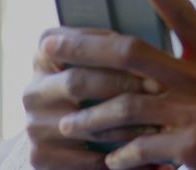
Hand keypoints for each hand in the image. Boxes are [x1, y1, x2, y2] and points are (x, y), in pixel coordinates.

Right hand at [23, 25, 165, 168]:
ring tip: (162, 124)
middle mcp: (33, 89)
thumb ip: (111, 48)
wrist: (61, 137)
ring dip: (129, 126)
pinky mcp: (40, 156)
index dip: (110, 50)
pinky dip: (124, 161)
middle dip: (123, 84)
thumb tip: (150, 38)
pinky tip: (153, 160)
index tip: (148, 56)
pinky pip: (89, 160)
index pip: (73, 44)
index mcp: (44, 55)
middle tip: (160, 89)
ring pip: (87, 124)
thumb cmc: (94, 90)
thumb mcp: (95, 63)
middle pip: (78, 82)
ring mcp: (33, 125)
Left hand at [48, 0, 195, 169]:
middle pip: (131, 52)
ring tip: (67, 124)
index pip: (182, 12)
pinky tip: (111, 161)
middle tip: (49, 47)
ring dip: (89, 117)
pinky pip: (140, 146)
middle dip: (84, 48)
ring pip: (124, 104)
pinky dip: (122, 155)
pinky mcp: (191, 147)